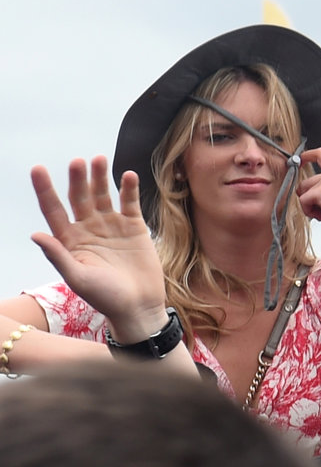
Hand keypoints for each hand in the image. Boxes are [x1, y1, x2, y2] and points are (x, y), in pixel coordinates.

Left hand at [29, 159, 170, 340]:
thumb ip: (58, 255)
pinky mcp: (134, 227)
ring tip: (99, 160)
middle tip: (77, 162)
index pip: (53, 209)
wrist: (139, 306)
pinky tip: (127, 176)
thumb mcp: (77, 278)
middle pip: (79, 197)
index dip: (44, 189)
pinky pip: (129, 203)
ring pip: (103, 195)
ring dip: (100, 177)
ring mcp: (111, 226)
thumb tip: (36, 234)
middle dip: (77, 179)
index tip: (37, 169)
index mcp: (69, 240)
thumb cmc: (105, 298)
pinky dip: (129, 189)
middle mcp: (88, 229)